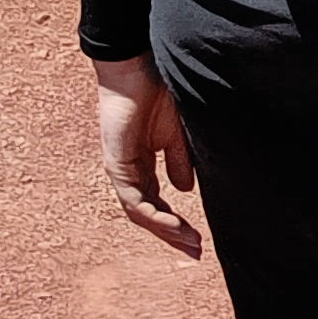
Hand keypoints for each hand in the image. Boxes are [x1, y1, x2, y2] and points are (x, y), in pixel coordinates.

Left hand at [93, 58, 201, 255]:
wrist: (139, 65)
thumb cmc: (158, 91)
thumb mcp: (178, 133)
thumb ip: (181, 161)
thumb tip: (185, 189)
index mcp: (143, 164)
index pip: (158, 203)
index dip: (177, 223)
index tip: (199, 238)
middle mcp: (130, 171)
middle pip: (148, 214)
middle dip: (172, 236)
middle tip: (196, 252)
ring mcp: (122, 169)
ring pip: (140, 213)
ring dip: (165, 231)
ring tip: (190, 242)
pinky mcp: (118, 164)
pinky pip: (134, 201)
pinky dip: (155, 216)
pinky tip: (174, 224)